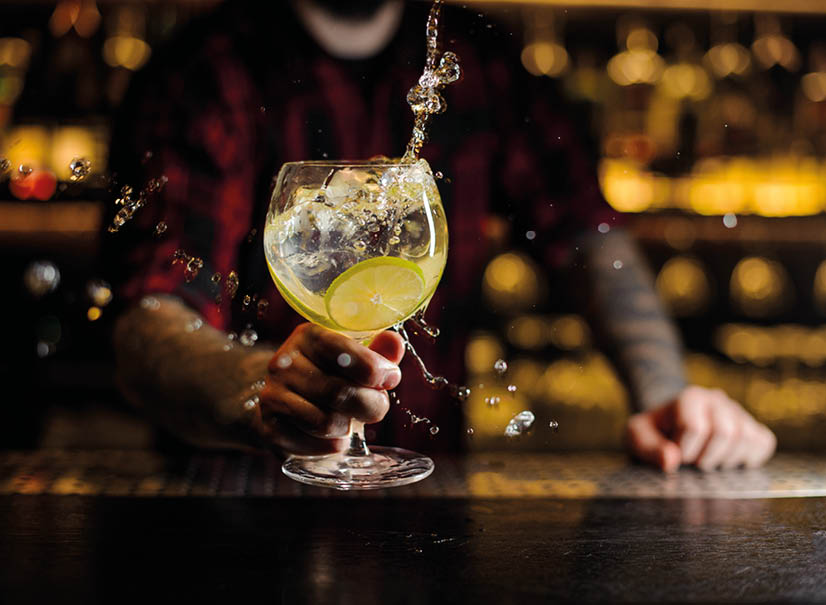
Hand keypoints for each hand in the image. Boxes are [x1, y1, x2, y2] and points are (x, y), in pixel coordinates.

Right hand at [256, 324, 404, 455]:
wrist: (290, 400)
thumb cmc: (333, 376)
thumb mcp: (357, 359)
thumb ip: (378, 353)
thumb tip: (394, 343)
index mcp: (309, 336)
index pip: (344, 351)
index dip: (375, 370)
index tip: (390, 379)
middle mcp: (285, 362)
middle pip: (339, 392)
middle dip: (371, 405)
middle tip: (376, 407)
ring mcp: (272, 395)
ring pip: (326, 421)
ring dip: (349, 427)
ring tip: (350, 421)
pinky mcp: (269, 427)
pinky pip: (311, 444)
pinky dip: (332, 446)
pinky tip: (335, 437)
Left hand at [625, 385, 775, 471]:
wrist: (670, 426)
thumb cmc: (654, 432)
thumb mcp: (638, 437)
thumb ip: (648, 448)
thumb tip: (671, 461)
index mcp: (690, 397)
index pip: (696, 427)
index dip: (684, 451)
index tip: (675, 454)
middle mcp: (718, 400)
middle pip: (726, 433)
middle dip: (707, 457)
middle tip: (694, 461)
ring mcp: (738, 413)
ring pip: (747, 438)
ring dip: (726, 460)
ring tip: (708, 460)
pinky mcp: (754, 427)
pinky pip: (764, 443)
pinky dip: (750, 458)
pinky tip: (729, 461)